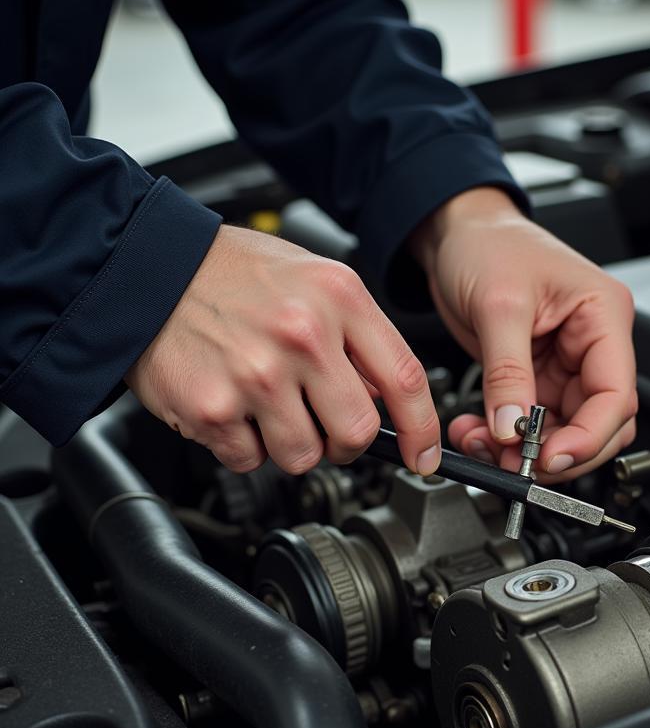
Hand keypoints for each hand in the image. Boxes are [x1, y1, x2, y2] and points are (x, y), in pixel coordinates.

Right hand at [126, 225, 440, 474]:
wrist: (147, 267)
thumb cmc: (232, 272)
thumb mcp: (315, 280)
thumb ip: (357, 335)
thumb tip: (385, 399)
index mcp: (339, 298)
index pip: (405, 380)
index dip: (421, 429)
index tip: (423, 455)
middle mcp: (302, 336)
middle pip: (356, 432)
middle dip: (345, 442)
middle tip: (324, 425)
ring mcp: (257, 375)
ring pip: (303, 456)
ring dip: (290, 444)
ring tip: (268, 405)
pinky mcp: (213, 408)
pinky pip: (250, 460)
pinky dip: (244, 445)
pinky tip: (234, 406)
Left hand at [411, 188, 636, 481]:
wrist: (458, 233)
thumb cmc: (490, 244)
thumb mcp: (499, 305)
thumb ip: (507, 372)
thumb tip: (511, 428)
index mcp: (604, 316)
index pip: (616, 395)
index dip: (588, 436)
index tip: (550, 458)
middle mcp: (593, 344)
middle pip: (599, 423)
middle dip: (558, 450)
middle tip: (516, 465)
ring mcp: (567, 364)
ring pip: (565, 430)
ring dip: (527, 451)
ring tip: (485, 446)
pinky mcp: (539, 376)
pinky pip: (533, 423)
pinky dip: (506, 438)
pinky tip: (479, 434)